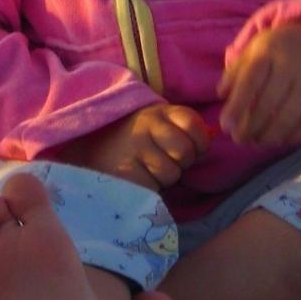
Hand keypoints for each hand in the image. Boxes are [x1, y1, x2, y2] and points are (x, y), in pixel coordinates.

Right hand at [62, 103, 210, 189]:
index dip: (200, 142)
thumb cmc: (135, 139)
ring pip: (172, 173)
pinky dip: (151, 187)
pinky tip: (138, 178)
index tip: (193, 149)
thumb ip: (184, 129)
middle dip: (183, 163)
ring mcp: (135, 148)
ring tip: (148, 169)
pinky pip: (154, 186)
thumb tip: (211, 140)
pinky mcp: (125, 172)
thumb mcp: (158, 124)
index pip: (193, 124)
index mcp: (159, 112)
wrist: (89, 149)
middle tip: (166, 162)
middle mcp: (147, 126)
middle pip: (186, 152)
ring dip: (165, 177)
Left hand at [218, 23, 300, 148]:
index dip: (236, 106)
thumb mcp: (255, 49)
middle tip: (240, 139)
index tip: (225, 127)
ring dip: (270, 135)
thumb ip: (236, 71)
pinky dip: (294, 135)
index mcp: (268, 52)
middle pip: (268, 104)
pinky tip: (281, 140)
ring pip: (289, 117)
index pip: (250, 82)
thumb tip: (221, 95)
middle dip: (251, 127)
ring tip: (258, 142)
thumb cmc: (280, 47)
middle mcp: (291, 65)